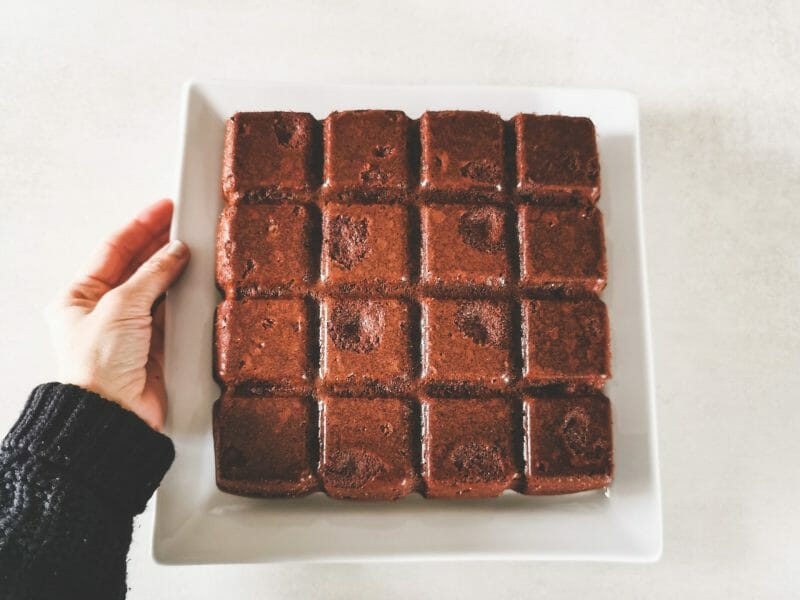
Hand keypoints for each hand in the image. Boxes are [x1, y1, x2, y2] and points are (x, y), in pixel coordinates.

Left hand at [46, 199, 189, 429]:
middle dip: (160, 243)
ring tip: (195, 247)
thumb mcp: (121, 307)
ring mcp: (130, 328)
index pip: (113, 249)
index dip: (141, 226)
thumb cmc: (97, 368)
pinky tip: (196, 282)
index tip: (164, 209)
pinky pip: (172, 312)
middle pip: (136, 266)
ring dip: (174, 269)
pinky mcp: (153, 345)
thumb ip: (152, 275)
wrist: (113, 415)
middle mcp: (103, 311)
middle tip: (185, 223)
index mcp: (79, 297)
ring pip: (157, 287)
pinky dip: (184, 296)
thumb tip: (174, 252)